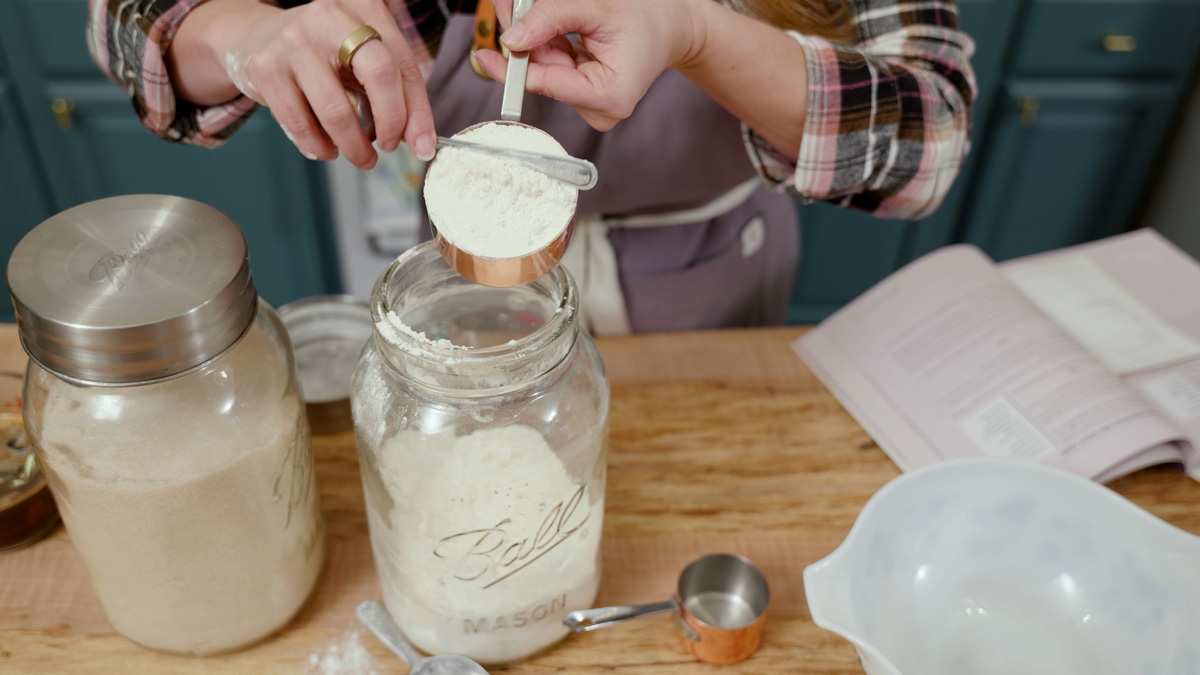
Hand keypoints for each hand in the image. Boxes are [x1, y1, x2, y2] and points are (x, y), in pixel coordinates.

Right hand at [170, 0, 435, 168]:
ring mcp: (294, 39)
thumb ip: (397, 93)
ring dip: (354, 146)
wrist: (253, 38)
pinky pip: (301, 123)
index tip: (422, 145)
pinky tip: (326, 149)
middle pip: (379, 74)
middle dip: (390, 123)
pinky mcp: (266, 67)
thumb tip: (421, 143)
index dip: (417, 112)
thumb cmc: (322, 54)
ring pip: (338, 111)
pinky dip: (318, 147)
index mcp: (364, 7)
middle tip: (387, 146)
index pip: (403, 64)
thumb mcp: (362, 59)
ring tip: (360, 156)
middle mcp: (331, 15)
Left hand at [472, 0, 706, 130]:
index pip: (548, 83)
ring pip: (545, 68)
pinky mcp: (585, 93)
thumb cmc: (647, 15)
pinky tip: (530, 18)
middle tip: (505, 5)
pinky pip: (554, 66)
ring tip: (515, 5)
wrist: (673, 24)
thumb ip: (552, 19)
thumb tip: (512, 37)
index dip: (513, 68)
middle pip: (543, 75)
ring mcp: (591, 103)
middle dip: (521, 40)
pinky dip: (543, 41)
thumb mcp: (597, 7)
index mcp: (609, 96)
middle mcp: (599, 108)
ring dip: (529, 36)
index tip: (484, 55)